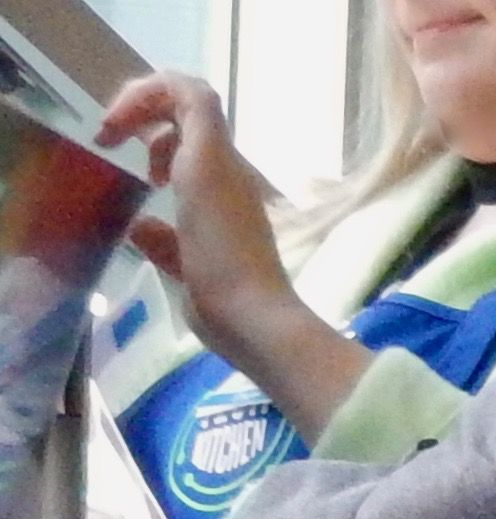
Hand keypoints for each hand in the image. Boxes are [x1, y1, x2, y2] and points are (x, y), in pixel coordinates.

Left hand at [101, 74, 369, 439]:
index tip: (133, 168)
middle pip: (190, 117)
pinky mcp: (210, 155)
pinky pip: (187, 93)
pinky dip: (149, 90)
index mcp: (227, 201)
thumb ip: (166, 247)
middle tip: (109, 137)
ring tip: (109, 131)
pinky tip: (119, 117)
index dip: (159, 142)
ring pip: (188, 97)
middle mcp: (230, 174)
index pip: (196, 149)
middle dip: (142, 114)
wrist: (256, 320)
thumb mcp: (184, 275)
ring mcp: (222, 163)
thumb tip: (142, 227)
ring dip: (139, 102)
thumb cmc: (229, 312)